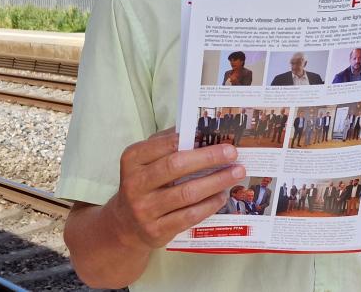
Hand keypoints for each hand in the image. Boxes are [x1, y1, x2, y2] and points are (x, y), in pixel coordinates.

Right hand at [105, 127, 245, 249]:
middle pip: (176, 166)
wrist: (125, 225)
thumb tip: (198, 130)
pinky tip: (221, 196)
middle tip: (232, 153)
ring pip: (187, 193)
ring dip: (216, 181)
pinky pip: (189, 216)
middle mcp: (135, 183)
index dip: (191, 139)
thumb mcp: (144, 161)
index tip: (216, 136)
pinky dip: (209, 205)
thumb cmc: (143, 184)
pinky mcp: (156, 230)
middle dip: (208, 158)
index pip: (164, 144)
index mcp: (132, 160)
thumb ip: (165, 144)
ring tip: (235, 173)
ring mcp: (144, 209)